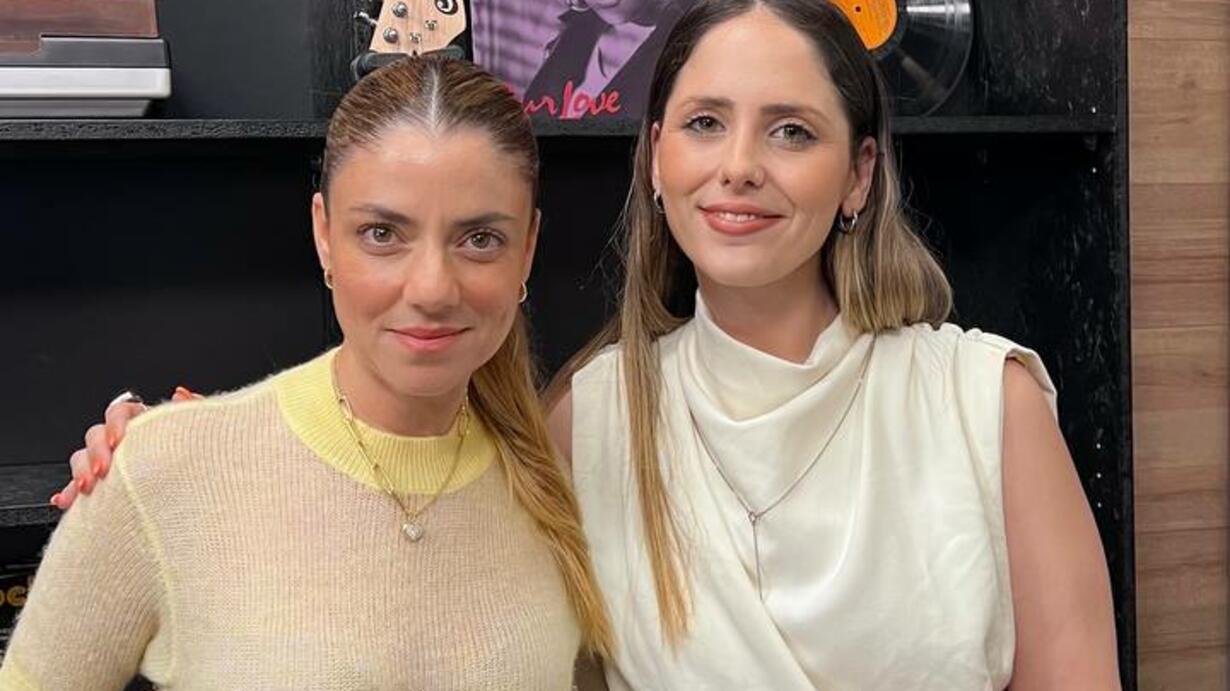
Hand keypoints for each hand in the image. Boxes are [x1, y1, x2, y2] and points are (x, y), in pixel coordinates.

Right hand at [51, 387, 199, 509]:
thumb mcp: (202, 432)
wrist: (203, 493)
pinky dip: (69, 494)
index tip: (118, 441)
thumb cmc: (202, 458)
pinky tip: (66, 500)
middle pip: (96, 435)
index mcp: (144, 424)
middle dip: (96, 452)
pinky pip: (79, 488)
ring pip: (82, 459)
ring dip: (80, 471)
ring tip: (87, 487)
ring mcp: (112, 465)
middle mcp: (124, 443)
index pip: (121, 412)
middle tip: (103, 470)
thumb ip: (193, 410)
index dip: (115, 423)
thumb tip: (179, 394)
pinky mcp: (104, 489)